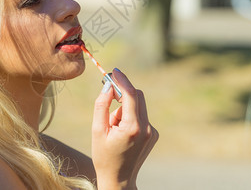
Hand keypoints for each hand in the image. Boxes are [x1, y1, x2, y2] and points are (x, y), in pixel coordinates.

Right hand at [91, 68, 158, 189]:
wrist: (119, 179)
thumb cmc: (103, 156)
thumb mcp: (97, 130)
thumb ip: (101, 105)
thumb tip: (108, 86)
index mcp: (132, 127)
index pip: (131, 94)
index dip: (122, 80)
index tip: (114, 71)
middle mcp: (147, 128)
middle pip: (137, 96)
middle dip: (123, 93)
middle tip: (108, 94)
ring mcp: (152, 132)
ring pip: (138, 106)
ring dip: (124, 108)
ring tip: (113, 127)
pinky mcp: (153, 134)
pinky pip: (141, 116)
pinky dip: (130, 117)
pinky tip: (122, 133)